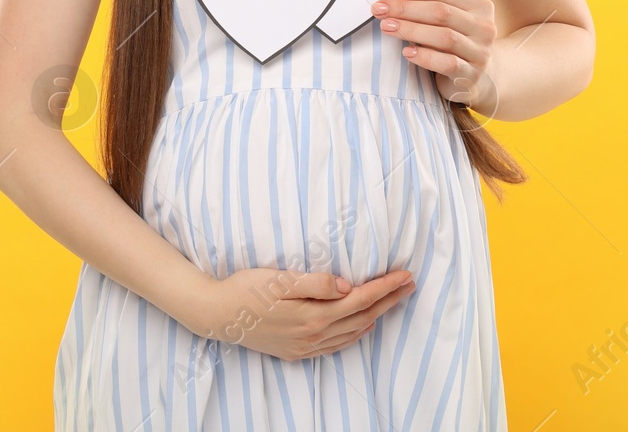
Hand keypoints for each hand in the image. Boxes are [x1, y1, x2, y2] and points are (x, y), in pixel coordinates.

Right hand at [177, 267, 415, 361]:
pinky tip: (361, 325)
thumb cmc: (246, 290)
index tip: (406, 275)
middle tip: (410, 284)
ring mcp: (306, 347)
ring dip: (377, 316)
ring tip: (393, 300)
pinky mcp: (297, 352)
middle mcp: (314, 335)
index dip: (385, 287)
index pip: (360, 299)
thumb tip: (348, 285)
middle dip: (389, 300)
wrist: (217, 316)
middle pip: (363, 317)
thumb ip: (316, 282)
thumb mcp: (279, 279)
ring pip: (353, 333)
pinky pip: (336, 345)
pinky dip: (355, 334)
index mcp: (313, 315)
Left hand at [372, 0, 499, 115]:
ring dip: (411, 30)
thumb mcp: (449, 20)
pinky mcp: (472, 76)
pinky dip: (425, 57)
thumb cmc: (456, 42)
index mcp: (479, 6)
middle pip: (441, 12)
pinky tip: (406, 52)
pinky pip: (447, 63)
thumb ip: (428, 6)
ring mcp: (480, 53)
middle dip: (406, 8)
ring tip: (387, 27)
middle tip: (380, 9)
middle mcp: (484, 27)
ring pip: (444, 36)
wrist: (480, 78)